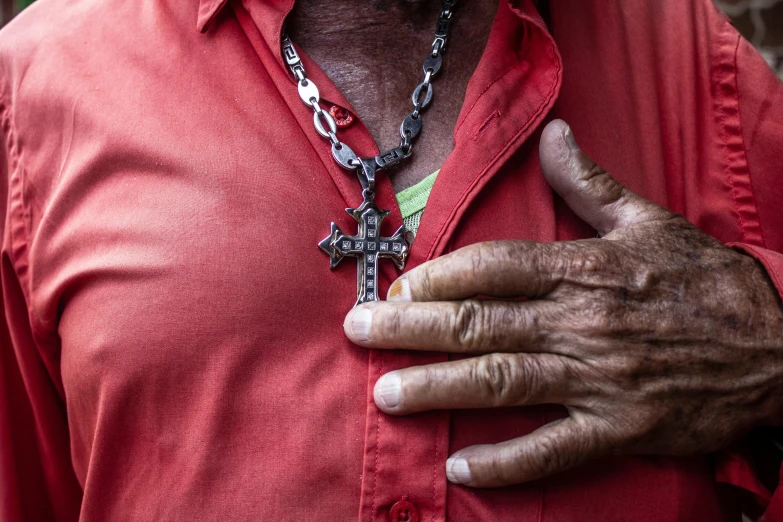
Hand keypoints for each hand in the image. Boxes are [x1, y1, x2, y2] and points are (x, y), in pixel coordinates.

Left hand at [343, 120, 782, 487]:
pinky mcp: (618, 427)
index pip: (495, 267)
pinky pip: (553, 450)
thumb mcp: (648, 221)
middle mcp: (581, 322)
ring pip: (502, 381)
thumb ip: (589, 182)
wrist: (775, 345)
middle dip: (411, 328)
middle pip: (479, 323)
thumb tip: (552, 134)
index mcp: (583, 269)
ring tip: (386, 394)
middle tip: (358, 331)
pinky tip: (461, 466)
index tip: (398, 283)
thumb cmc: (703, 280)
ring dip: (438, 388)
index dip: (440, 275)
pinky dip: (506, 462)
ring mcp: (597, 377)